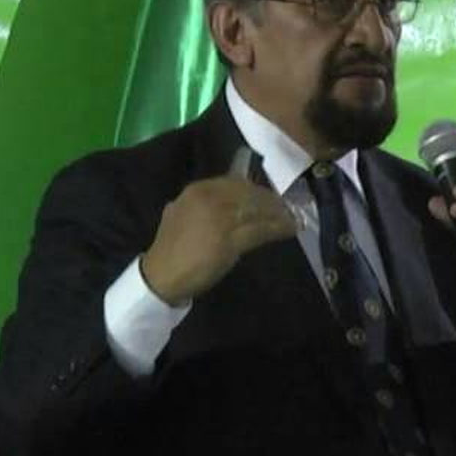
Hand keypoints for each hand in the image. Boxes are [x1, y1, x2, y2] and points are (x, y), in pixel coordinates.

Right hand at [140, 169, 297, 304]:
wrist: (162, 273)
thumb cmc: (172, 247)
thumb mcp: (179, 213)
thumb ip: (198, 202)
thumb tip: (219, 196)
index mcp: (197, 190)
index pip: (235, 182)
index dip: (255, 188)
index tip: (268, 194)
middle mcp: (210, 200)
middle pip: (250, 194)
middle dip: (270, 200)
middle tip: (286, 206)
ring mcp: (221, 220)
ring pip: (258, 211)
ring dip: (279, 214)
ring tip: (293, 217)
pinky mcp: (231, 241)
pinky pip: (261, 231)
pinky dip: (278, 229)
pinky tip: (290, 229)